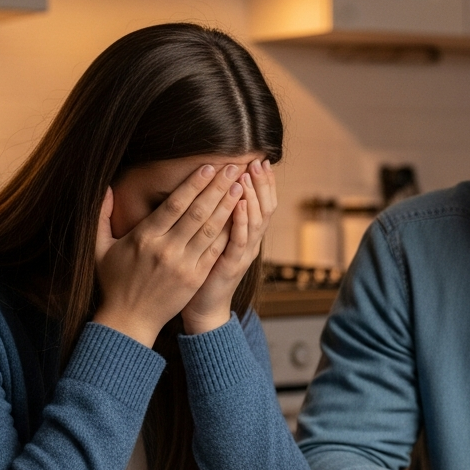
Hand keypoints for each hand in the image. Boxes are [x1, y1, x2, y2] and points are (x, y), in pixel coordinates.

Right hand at [93, 163, 243, 345]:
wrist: (129, 320)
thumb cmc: (114, 282)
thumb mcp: (100, 249)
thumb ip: (102, 216)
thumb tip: (106, 188)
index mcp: (144, 237)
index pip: (175, 204)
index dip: (194, 184)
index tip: (208, 167)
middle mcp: (166, 249)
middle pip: (197, 212)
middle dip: (217, 188)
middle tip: (232, 168)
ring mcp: (183, 264)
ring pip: (210, 230)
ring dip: (227, 207)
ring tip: (240, 186)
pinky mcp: (195, 278)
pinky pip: (215, 251)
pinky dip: (228, 233)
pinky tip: (239, 217)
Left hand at [182, 159, 277, 334]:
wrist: (204, 309)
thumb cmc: (203, 273)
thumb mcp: (214, 240)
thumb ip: (219, 217)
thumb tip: (216, 190)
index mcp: (247, 236)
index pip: (262, 203)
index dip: (264, 183)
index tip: (260, 160)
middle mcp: (250, 243)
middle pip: (265, 208)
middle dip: (262, 183)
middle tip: (259, 161)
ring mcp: (243, 255)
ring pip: (255, 221)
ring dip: (252, 196)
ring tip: (249, 175)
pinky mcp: (231, 266)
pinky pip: (239, 240)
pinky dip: (240, 221)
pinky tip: (238, 203)